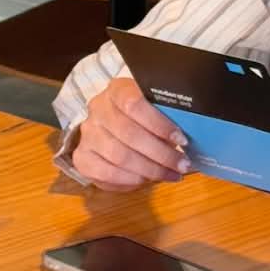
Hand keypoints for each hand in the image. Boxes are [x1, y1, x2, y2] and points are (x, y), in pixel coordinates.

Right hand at [70, 77, 190, 190]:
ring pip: (119, 156)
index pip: (134, 103)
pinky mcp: (81, 157)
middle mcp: (98, 109)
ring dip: (150, 170)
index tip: (182, 139)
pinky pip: (105, 173)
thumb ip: (167, 116)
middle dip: (161, 154)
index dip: (159, 124)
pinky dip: (129, 180)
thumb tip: (187, 139)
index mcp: (117, 90)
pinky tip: (146, 181)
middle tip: (182, 165)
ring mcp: (88, 134)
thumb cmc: (141, 116)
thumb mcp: (154, 107)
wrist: (107, 124)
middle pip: (129, 134)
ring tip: (171, 175)